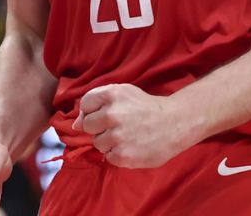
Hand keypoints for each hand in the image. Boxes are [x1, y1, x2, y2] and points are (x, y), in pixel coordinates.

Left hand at [74, 84, 197, 168]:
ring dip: (108, 142)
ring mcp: (117, 136)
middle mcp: (112, 114)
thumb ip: (98, 102)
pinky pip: (108, 157)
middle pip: (88, 126)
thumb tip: (75, 125)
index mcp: (111, 95)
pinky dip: (117, 154)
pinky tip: (131, 146)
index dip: (93, 111)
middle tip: (118, 126)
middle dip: (100, 127)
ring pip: (97, 143)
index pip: (85, 105)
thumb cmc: (146, 108)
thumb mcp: (124, 93)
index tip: (106, 113)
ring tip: (127, 137)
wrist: (175, 123)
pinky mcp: (123, 155)